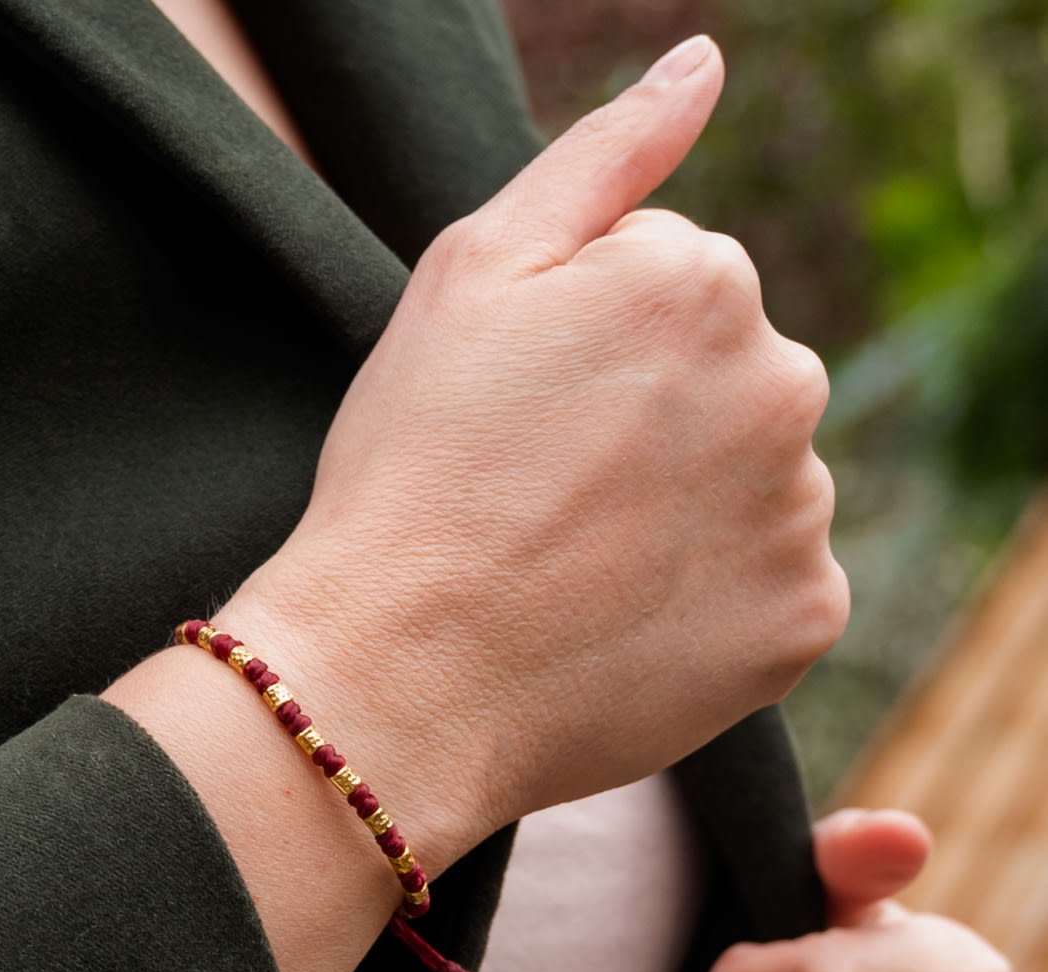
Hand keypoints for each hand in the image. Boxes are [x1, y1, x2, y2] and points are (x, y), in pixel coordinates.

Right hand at [224, 35, 846, 870]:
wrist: (398, 674)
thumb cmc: (410, 472)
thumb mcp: (468, 275)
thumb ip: (601, 159)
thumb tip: (704, 67)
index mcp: (702, 279)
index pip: (672, 290)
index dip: (580, 358)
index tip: (517, 422)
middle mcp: (784, 381)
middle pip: (727, 385)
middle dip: (650, 425)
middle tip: (540, 497)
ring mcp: (800, 512)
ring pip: (752, 486)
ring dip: (684, 513)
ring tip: (574, 567)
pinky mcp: (802, 622)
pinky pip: (770, 588)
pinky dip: (710, 603)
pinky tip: (621, 621)